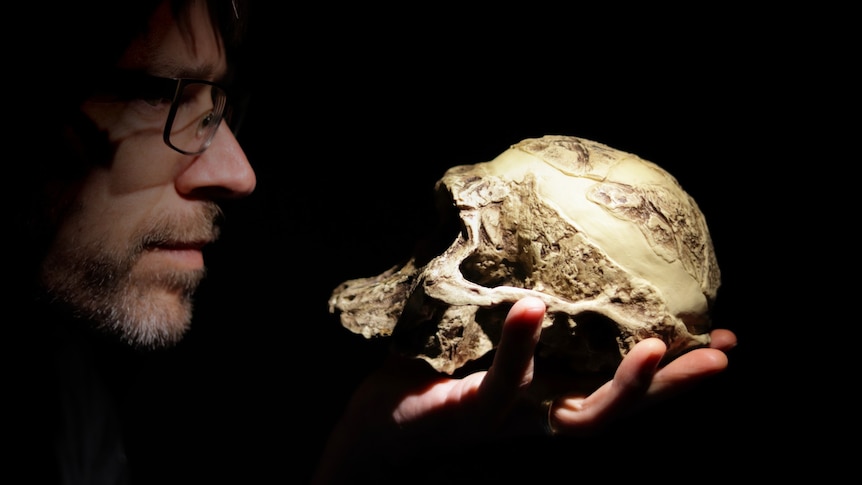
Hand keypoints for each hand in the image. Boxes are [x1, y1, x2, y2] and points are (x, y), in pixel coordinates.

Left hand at [313, 296, 735, 482]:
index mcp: (546, 401)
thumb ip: (515, 328)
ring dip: (623, 386)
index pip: (617, 387)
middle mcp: (538, 421)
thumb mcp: (481, 353)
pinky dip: (519, 348)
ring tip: (658, 344)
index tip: (722, 341)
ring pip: (576, 417)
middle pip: (618, 413)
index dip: (672, 374)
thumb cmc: (427, 387)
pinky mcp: (467, 415)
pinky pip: (500, 384)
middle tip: (722, 357)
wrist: (372, 438)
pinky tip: (534, 306)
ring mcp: (507, 424)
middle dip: (674, 390)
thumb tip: (538, 269)